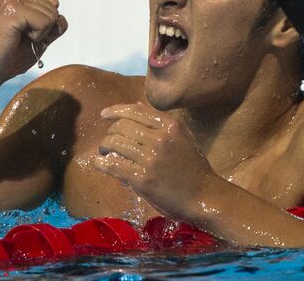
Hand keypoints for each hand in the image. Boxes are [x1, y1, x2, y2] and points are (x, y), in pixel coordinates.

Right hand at [0, 0, 67, 82]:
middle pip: (54, 8)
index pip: (54, 3)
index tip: (25, 31)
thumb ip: (54, 25)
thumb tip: (61, 18)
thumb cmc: (13, 54)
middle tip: (20, 37)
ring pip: (52, 15)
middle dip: (44, 29)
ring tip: (18, 37)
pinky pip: (45, 22)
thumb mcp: (41, 36)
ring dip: (39, 33)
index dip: (46, 24)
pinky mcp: (13, 10)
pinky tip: (17, 38)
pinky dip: (37, 36)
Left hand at [94, 103, 214, 219]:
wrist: (205, 197)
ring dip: (104, 146)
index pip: (136, 111)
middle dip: (110, 132)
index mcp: (170, 126)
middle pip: (122, 126)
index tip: (105, 114)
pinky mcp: (142, 178)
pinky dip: (101, 163)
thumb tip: (136, 105)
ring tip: (104, 152)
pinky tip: (99, 163)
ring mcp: (150, 159)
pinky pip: (114, 165)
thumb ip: (160, 122)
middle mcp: (160, 138)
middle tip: (107, 142)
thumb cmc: (194, 167)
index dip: (116, 110)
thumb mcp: (183, 137)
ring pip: (115, 143)